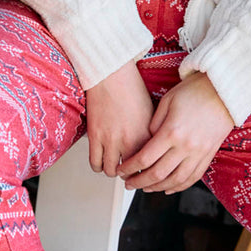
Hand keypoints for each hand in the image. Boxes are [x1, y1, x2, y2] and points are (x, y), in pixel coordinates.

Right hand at [85, 60, 155, 177]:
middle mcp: (129, 140)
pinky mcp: (95, 137)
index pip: (150, 165)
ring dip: (114, 172)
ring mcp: (110, 140)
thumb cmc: (131, 88)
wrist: (111, 74)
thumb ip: (153, 134)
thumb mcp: (152, 112)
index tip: (148, 174)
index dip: (149, 172)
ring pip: (111, 172)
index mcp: (146, 134)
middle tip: (130, 174)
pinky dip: (98, 167)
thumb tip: (156, 149)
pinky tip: (102, 162)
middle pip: (131, 173)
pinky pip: (95, 163)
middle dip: (131, 176)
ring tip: (115, 168)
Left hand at [118, 71, 233, 193]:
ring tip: (146, 188)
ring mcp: (199, 153)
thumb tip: (146, 142)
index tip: (121, 171)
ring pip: (176, 180)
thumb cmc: (195, 91)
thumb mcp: (168, 101)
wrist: (224, 91)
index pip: (145, 158)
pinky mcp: (209, 155)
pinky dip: (180, 186)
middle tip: (129, 183)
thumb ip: (154, 124)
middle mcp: (186, 146)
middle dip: (140, 182)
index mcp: (172, 132)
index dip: (130, 168)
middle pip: (158, 173)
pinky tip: (169, 188)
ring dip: (158, 187)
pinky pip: (193, 177)